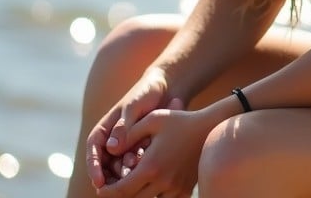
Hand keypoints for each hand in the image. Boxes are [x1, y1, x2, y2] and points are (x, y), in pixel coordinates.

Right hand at [86, 68, 183, 189]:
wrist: (168, 89)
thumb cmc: (146, 93)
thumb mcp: (133, 106)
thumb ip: (124, 126)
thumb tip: (111, 148)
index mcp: (105, 129)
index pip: (93, 150)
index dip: (94, 167)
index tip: (99, 181)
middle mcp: (113, 141)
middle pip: (106, 165)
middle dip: (114, 173)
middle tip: (125, 176)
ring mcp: (127, 148)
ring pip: (122, 168)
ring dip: (129, 171)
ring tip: (139, 164)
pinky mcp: (142, 151)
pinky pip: (138, 164)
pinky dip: (142, 165)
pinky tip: (149, 160)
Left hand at [97, 107, 213, 197]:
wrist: (210, 128)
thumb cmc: (179, 121)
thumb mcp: (152, 120)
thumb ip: (128, 134)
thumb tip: (109, 149)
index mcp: (151, 166)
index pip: (121, 190)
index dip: (107, 191)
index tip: (100, 189)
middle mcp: (162, 182)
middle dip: (119, 196)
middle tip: (111, 189)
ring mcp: (175, 188)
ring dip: (137, 197)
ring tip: (129, 188)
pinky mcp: (185, 190)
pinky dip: (154, 197)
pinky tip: (148, 188)